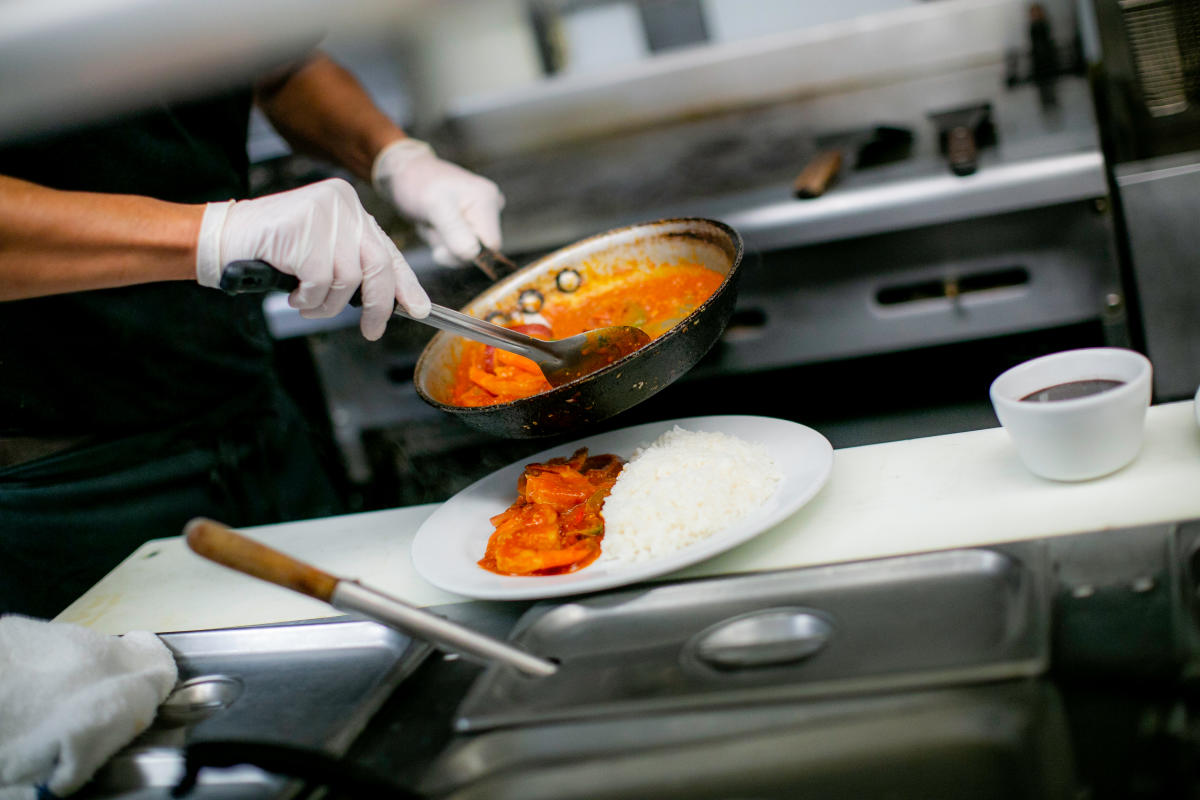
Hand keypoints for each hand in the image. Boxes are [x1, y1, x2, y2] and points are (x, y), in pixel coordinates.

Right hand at [195, 178, 429, 340]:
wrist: (222, 239)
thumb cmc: (272, 251)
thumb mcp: (322, 253)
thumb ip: (354, 265)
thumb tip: (394, 299)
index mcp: (349, 206)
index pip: (388, 249)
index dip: (406, 283)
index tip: (418, 308)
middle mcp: (342, 203)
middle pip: (378, 266)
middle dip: (377, 306)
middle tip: (372, 330)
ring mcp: (324, 213)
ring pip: (347, 280)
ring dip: (327, 304)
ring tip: (306, 302)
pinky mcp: (304, 228)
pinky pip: (320, 281)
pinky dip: (308, 297)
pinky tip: (293, 292)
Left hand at [371, 138, 504, 266]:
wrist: (406, 173)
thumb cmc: (418, 183)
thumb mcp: (433, 206)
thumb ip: (454, 230)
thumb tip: (472, 255)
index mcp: (488, 200)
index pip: (492, 246)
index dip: (467, 251)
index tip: (442, 240)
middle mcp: (491, 206)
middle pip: (480, 250)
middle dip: (452, 246)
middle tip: (433, 225)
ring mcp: (482, 214)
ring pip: (468, 250)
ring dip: (445, 243)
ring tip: (433, 221)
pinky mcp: (472, 220)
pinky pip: (461, 245)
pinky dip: (444, 240)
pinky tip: (437, 223)